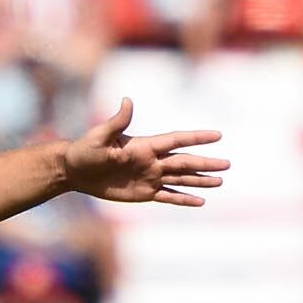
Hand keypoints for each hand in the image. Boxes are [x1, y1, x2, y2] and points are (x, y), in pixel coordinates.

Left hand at [52, 99, 226, 207]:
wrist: (74, 171)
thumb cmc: (84, 150)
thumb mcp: (99, 136)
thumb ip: (116, 122)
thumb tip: (127, 101)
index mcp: (144, 145)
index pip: (176, 140)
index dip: (196, 138)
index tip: (217, 135)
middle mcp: (151, 161)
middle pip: (184, 162)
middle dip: (206, 164)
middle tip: (228, 165)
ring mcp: (149, 177)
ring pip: (181, 179)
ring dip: (200, 180)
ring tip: (220, 181)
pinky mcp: (143, 193)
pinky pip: (168, 197)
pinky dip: (183, 199)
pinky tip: (200, 201)